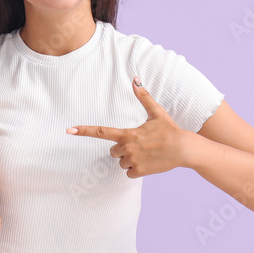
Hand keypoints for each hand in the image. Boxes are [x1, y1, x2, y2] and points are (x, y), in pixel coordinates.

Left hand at [66, 76, 196, 177]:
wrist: (184, 149)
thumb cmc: (170, 130)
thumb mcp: (156, 113)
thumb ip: (144, 97)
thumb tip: (135, 79)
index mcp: (128, 133)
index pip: (101, 132)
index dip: (84, 131)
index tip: (69, 130)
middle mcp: (127, 147)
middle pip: (113, 152)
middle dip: (123, 150)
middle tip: (140, 145)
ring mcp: (133, 160)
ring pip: (121, 163)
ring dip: (131, 160)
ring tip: (147, 154)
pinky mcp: (139, 171)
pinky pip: (129, 173)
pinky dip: (137, 170)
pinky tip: (149, 163)